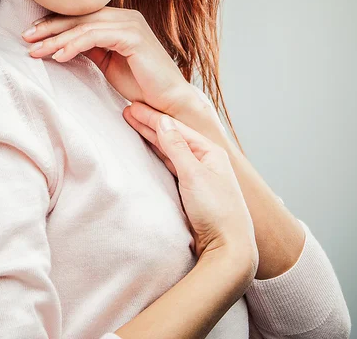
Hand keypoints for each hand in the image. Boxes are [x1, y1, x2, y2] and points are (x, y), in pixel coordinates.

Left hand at [22, 7, 193, 112]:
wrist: (167, 100)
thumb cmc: (140, 84)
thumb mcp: (108, 62)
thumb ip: (91, 48)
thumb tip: (63, 43)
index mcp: (120, 20)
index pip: (81, 17)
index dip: (55, 24)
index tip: (32, 34)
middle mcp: (126, 17)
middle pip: (79, 18)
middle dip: (49, 28)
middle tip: (25, 37)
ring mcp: (130, 24)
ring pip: (84, 27)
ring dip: (57, 39)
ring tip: (36, 51)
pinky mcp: (133, 36)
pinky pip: (95, 37)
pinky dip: (74, 46)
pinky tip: (59, 56)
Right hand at [124, 99, 257, 275]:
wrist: (228, 248)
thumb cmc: (216, 211)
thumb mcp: (194, 174)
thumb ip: (176, 147)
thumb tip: (163, 121)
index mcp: (210, 152)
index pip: (175, 128)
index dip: (152, 117)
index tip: (132, 107)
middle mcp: (205, 160)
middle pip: (172, 136)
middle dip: (149, 123)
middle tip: (128, 111)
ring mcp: (198, 175)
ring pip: (170, 149)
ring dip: (151, 136)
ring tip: (134, 124)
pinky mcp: (191, 190)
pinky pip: (170, 164)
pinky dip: (157, 153)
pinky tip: (150, 147)